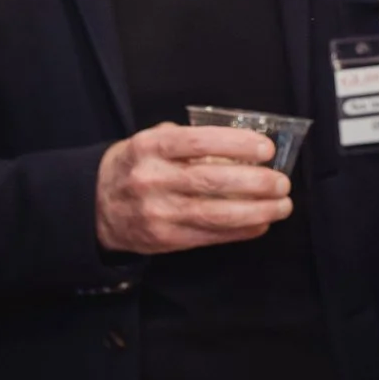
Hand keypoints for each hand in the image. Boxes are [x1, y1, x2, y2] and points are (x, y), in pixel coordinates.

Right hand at [95, 123, 291, 254]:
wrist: (96, 206)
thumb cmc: (133, 166)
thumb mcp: (149, 141)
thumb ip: (187, 140)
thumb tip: (237, 145)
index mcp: (150, 148)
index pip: (198, 142)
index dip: (236, 144)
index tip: (265, 148)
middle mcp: (153, 179)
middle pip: (212, 181)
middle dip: (255, 183)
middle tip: (283, 182)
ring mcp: (158, 213)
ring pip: (215, 214)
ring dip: (256, 211)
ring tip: (282, 205)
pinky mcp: (165, 239)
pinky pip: (210, 236)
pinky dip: (240, 231)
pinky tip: (261, 223)